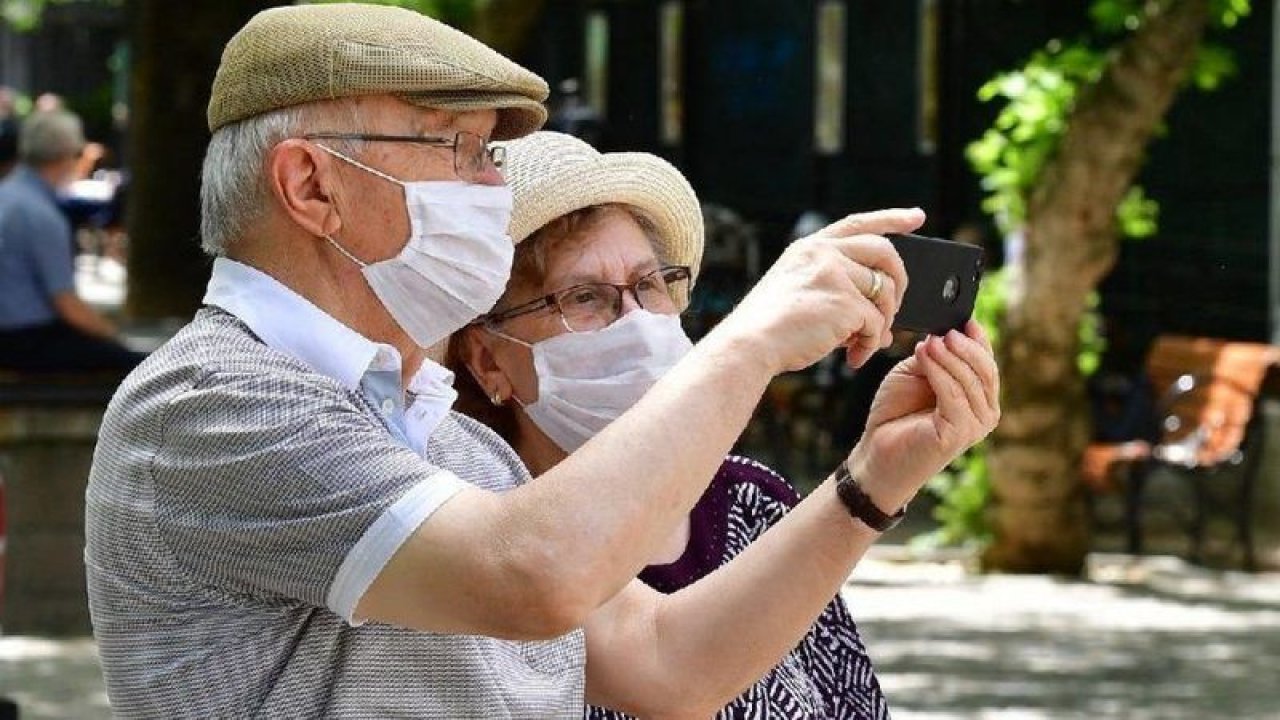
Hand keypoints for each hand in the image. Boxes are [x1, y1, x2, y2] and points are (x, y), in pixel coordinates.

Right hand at [713, 208, 924, 374]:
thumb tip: (884, 325)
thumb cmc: (771, 330)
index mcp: (810, 247)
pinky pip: (877, 324)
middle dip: (900, 282)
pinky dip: (870, 345)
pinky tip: (854, 358)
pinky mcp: (845, 302)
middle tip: (895, 308)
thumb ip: (838, 295)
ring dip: (883, 323)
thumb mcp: (800, 294)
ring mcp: (835, 274)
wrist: (749, 345)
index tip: (917, 217)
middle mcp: (824, 254)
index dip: (891, 219)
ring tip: (866, 343)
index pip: (859, 224)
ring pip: (885, 293)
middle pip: (885, 254)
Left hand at [847, 321, 1000, 511]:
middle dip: (965, 346)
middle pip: (985, 370)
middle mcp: (984, 411)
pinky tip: (923, 356)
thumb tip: (945, 335)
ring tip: (928, 343)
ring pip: (970, 381)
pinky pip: (954, 395)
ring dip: (949, 357)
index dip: (978, 338)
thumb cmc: (896, 414)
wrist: (877, 451)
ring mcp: (975, 425)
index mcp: (978, 396)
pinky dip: (939, 372)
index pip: (987, 361)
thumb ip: (935, 357)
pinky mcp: (959, 433)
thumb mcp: (916, 373)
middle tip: (944, 332)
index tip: (964, 318)